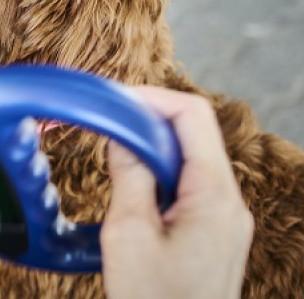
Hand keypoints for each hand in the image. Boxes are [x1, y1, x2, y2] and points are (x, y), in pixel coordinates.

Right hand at [101, 87, 253, 298]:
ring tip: (112, 158)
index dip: (152, 98)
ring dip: (149, 150)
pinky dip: (156, 175)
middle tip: (105, 126)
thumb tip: (122, 135)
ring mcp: (224, 219)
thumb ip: (128, 176)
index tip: (114, 99)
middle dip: (146, 123)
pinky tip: (129, 189)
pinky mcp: (211, 233)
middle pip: (193, 134)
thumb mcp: (128, 236)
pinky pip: (187, 186)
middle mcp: (229, 203)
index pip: (193, 117)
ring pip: (188, 159)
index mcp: (215, 197)